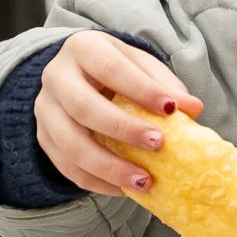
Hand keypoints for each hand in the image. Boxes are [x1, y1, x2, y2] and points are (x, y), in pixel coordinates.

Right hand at [33, 30, 202, 197]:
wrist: (78, 77)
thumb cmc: (117, 70)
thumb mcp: (141, 67)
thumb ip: (165, 85)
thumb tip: (193, 108)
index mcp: (83, 48)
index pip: (110, 67)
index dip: (141, 89)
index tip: (171, 110)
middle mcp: (56, 76)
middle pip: (82, 106)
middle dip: (122, 128)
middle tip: (158, 145)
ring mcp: (45, 109)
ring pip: (70, 143)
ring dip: (109, 167)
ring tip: (143, 181)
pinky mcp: (43, 138)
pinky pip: (66, 166)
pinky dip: (97, 182)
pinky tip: (124, 188)